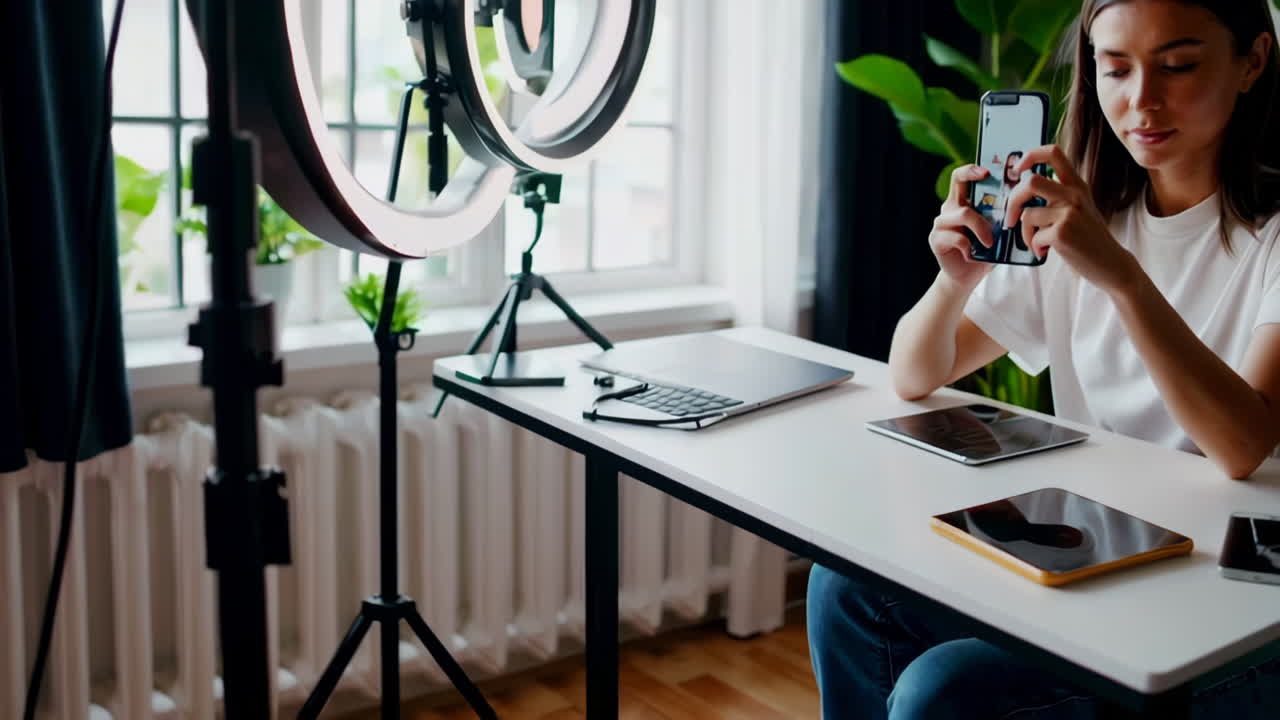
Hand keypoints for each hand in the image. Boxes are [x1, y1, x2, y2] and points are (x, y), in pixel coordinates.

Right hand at [930, 164, 996, 289]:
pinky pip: (957, 237)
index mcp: (963, 202)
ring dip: (982, 227)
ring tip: (990, 242)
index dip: (972, 169)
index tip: (988, 171)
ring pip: (964, 213)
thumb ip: (1001, 216)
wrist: (965, 276)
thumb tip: (1025, 201)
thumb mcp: (996, 230)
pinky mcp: (936, 239)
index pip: (962, 176)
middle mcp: (950, 208)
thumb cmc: (984, 251)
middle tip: (989, 180)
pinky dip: (969, 246)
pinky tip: (972, 254)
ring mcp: (941, 223)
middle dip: (973, 176)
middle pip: (957, 182)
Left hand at [1004, 145, 1140, 295]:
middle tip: (1012, 218)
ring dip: (1025, 232)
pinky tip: (1046, 251)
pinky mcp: (1062, 232)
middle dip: (1013, 201)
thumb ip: (1057, 196)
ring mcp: (1069, 213)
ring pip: (1027, 214)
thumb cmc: (1088, 238)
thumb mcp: (1079, 208)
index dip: (1030, 155)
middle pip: (1030, 181)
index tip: (1017, 168)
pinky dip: (1034, 246)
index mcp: (1077, 185)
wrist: (1110, 263)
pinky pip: (1033, 236)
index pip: (1053, 153)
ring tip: (1037, 242)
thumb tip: (1022, 189)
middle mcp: (1074, 194)